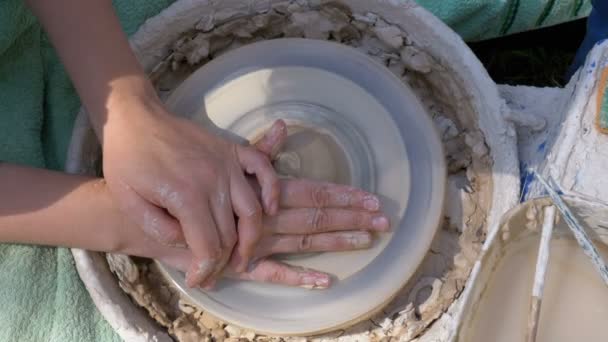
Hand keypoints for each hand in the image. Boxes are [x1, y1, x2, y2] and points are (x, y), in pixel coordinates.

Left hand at [101, 96, 278, 287]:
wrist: (135, 119)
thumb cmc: (126, 160)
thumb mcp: (129, 202)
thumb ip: (159, 230)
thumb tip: (188, 243)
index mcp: (186, 197)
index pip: (209, 247)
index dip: (206, 270)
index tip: (198, 280)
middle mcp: (213, 181)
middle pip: (232, 234)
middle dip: (225, 262)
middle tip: (213, 274)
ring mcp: (226, 164)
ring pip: (253, 211)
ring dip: (252, 239)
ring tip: (242, 256)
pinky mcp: (232, 151)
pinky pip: (264, 169)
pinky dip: (272, 190)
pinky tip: (269, 209)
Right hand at [136, 121, 388, 288]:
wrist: (146, 213)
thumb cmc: (186, 184)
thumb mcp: (226, 162)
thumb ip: (258, 150)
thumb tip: (282, 127)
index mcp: (264, 192)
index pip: (312, 192)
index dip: (344, 196)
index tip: (371, 199)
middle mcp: (265, 216)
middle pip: (316, 217)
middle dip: (351, 219)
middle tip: (385, 221)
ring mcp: (254, 242)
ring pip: (302, 242)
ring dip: (334, 242)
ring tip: (365, 242)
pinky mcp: (238, 264)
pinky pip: (272, 274)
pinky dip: (298, 277)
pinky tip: (324, 281)